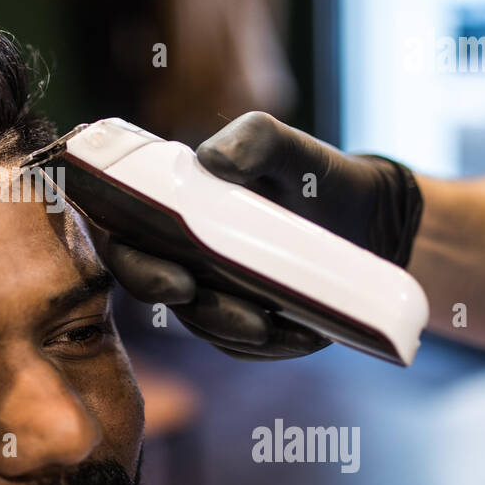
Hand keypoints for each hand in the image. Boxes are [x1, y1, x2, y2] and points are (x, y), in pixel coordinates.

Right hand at [98, 111, 422, 359]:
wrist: (361, 216)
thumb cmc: (306, 173)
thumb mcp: (285, 144)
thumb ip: (251, 138)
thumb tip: (212, 161)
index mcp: (165, 211)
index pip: (123, 242)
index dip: (132, 266)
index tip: (173, 279)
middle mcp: (177, 257)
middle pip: (160, 294)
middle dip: (192, 308)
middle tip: (235, 313)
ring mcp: (209, 294)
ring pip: (204, 324)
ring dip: (234, 329)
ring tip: (271, 324)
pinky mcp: (244, 325)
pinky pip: (246, 346)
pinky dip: (274, 345)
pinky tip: (305, 333)